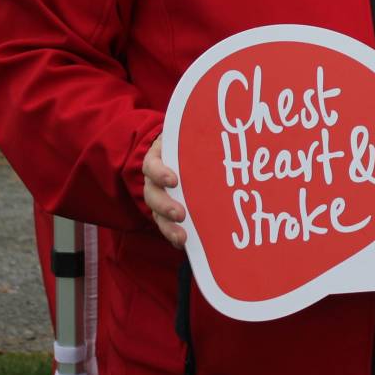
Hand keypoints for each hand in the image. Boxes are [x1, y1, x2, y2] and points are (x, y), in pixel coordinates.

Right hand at [143, 134, 186, 248]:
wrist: (181, 147)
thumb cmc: (187, 141)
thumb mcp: (187, 135)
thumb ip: (197, 134)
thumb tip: (222, 130)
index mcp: (158, 158)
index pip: (152, 165)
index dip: (160, 173)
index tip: (173, 180)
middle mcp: (154, 180)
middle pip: (152, 195)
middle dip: (165, 206)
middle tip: (180, 214)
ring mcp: (158, 196)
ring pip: (157, 214)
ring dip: (168, 226)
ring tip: (182, 237)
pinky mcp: (165, 211)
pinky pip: (165, 225)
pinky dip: (173, 235)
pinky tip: (183, 244)